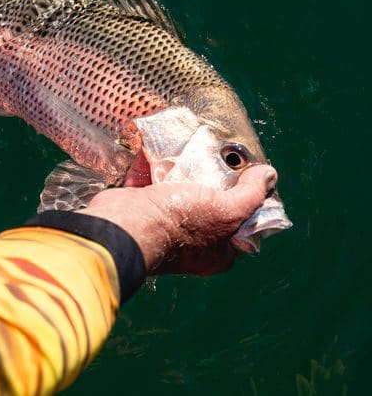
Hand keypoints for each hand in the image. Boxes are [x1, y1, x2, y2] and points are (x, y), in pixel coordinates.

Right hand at [83, 165, 277, 274]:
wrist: (126, 224)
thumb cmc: (179, 224)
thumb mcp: (226, 210)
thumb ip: (251, 194)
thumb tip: (270, 175)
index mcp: (216, 252)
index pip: (241, 226)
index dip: (248, 202)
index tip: (249, 177)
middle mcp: (191, 242)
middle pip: (209, 205)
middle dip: (211, 179)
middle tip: (218, 157)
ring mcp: (164, 224)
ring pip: (178, 191)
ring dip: (181, 170)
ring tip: (191, 146)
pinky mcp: (141, 207)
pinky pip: (150, 182)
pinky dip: (152, 164)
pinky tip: (158, 145)